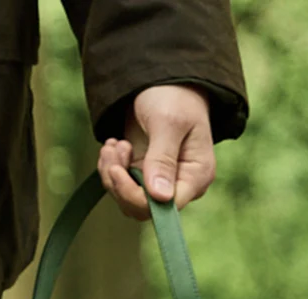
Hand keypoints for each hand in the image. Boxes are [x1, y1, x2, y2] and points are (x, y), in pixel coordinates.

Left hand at [98, 85, 215, 219]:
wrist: (166, 82)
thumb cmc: (174, 96)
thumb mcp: (168, 123)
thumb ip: (162, 159)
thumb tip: (160, 197)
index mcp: (196, 176)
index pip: (165, 207)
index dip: (136, 195)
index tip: (116, 169)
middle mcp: (180, 185)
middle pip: (143, 208)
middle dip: (120, 183)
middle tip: (114, 148)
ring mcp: (160, 181)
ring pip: (127, 199)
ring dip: (112, 173)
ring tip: (114, 144)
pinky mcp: (144, 174)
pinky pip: (121, 186)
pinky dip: (111, 167)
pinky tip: (114, 145)